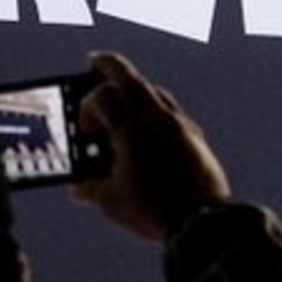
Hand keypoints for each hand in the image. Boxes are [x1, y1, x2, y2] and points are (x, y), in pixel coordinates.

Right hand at [69, 52, 230, 240]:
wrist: (202, 221)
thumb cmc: (154, 210)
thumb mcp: (112, 201)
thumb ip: (91, 188)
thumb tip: (79, 188)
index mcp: (131, 129)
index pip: (103, 96)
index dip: (86, 107)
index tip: (85, 130)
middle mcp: (157, 119)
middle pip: (130, 77)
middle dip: (109, 66)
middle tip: (96, 61)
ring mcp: (180, 125)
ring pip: (154, 91)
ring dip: (135, 90)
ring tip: (122, 100)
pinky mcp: (195, 137)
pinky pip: (171, 112)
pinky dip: (155, 110)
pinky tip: (149, 127)